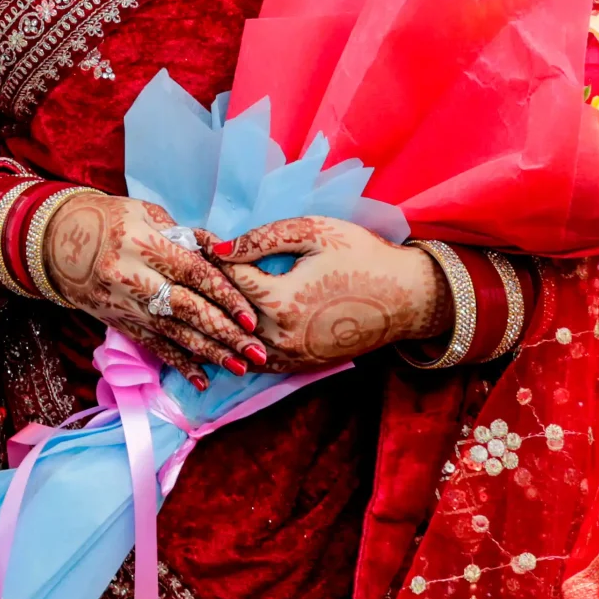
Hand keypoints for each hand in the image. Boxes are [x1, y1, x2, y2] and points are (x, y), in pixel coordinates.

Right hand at [39, 189, 266, 388]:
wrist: (54, 240)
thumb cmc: (108, 219)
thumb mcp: (145, 213)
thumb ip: (184, 236)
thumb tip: (223, 253)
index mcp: (142, 243)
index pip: (193, 273)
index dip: (224, 295)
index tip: (250, 316)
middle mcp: (132, 276)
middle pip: (186, 309)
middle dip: (225, 333)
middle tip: (257, 351)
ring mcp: (123, 303)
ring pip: (173, 332)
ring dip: (209, 353)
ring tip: (240, 368)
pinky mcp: (116, 321)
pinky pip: (151, 345)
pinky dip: (177, 363)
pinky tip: (201, 378)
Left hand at [206, 217, 449, 370]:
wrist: (408, 297)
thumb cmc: (362, 255)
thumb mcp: (313, 233)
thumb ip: (262, 239)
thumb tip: (218, 247)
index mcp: (281, 302)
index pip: (226, 278)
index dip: (209, 253)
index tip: (194, 236)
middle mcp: (281, 338)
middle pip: (225, 313)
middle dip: (208, 285)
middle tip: (190, 261)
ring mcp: (291, 357)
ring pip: (237, 342)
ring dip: (221, 315)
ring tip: (207, 288)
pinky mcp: (301, 366)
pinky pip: (256, 358)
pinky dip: (240, 339)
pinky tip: (232, 318)